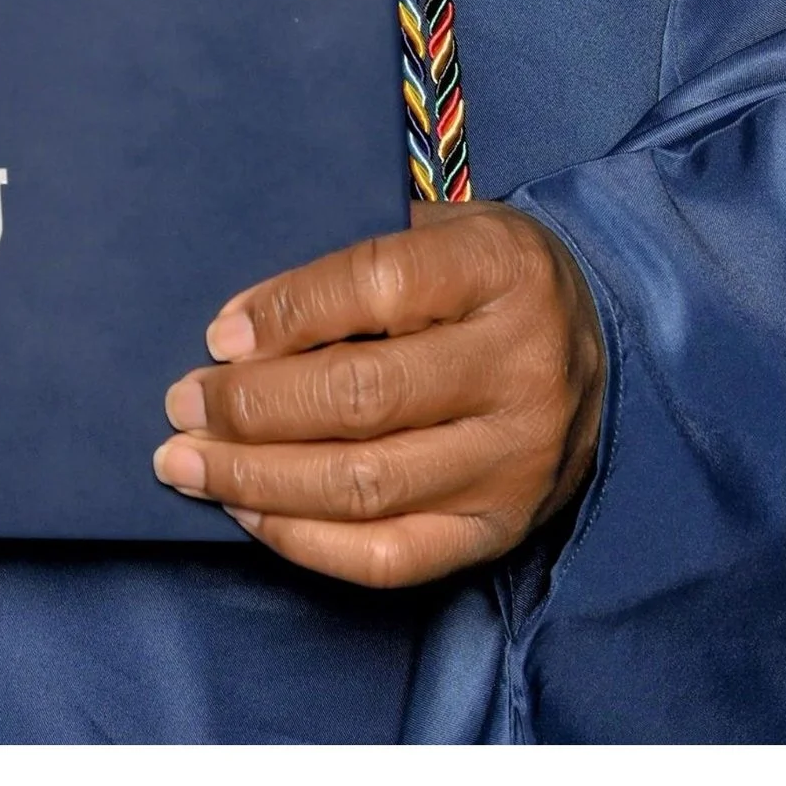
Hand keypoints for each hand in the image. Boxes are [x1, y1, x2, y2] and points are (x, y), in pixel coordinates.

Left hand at [152, 201, 604, 587]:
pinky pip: (389, 555)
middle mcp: (520, 368)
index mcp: (503, 269)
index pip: (378, 285)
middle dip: (252, 407)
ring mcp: (515, 460)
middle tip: (182, 403)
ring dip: (257, 480)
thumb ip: (358, 263)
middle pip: (362, 397)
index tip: (218, 334)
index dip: (287, 312)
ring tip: (188, 463)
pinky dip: (305, 539)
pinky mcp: (501, 529)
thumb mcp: (444, 230)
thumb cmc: (488, 277)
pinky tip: (249, 511)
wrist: (604, 347)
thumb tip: (239, 326)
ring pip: (366, 486)